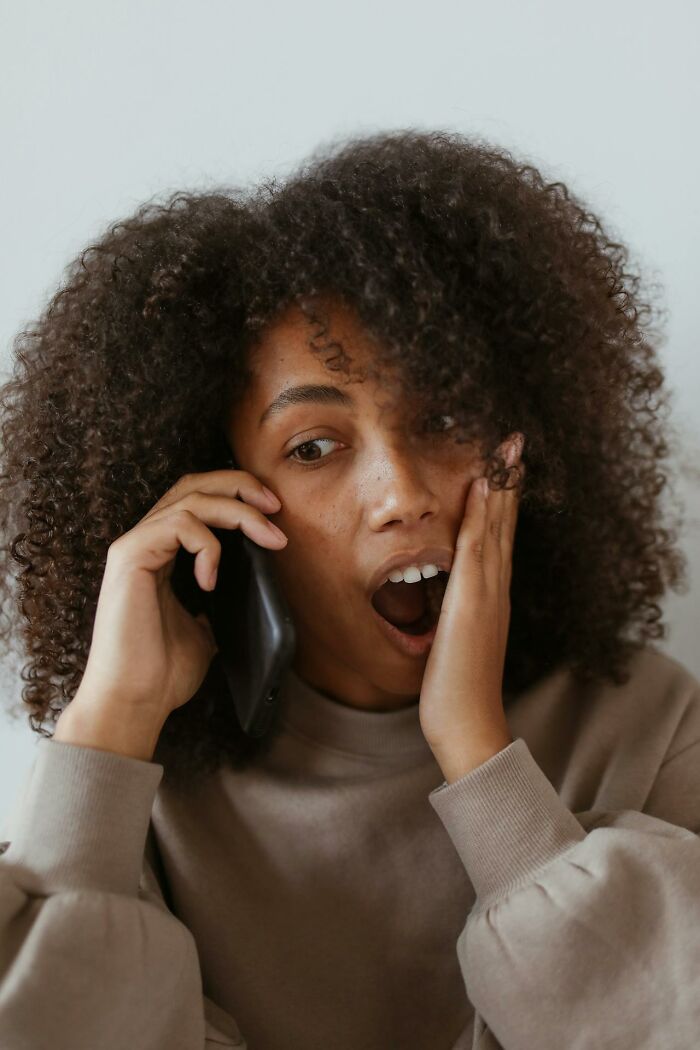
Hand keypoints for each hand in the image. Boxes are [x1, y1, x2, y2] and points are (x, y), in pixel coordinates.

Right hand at [57, 468, 287, 748]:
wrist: (135, 701)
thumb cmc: (163, 673)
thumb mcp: (206, 629)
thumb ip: (220, 602)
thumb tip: (254, 592)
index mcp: (162, 553)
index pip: (198, 499)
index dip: (237, 495)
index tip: (275, 514)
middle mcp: (145, 541)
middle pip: (193, 483)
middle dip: (240, 486)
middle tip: (275, 506)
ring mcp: (134, 545)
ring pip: (192, 499)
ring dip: (239, 513)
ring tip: (269, 539)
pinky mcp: (129, 556)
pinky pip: (178, 525)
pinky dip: (207, 546)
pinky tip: (211, 579)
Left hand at [418, 433, 524, 782]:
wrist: (468, 723)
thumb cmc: (455, 689)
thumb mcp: (453, 642)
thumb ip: (454, 617)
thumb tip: (444, 604)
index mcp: (490, 596)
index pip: (497, 538)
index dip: (502, 502)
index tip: (503, 469)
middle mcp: (495, 589)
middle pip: (505, 524)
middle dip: (509, 482)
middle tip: (515, 442)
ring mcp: (487, 593)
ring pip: (496, 527)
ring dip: (501, 485)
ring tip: (507, 448)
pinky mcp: (473, 601)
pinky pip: (478, 547)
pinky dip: (484, 515)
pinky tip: (483, 486)